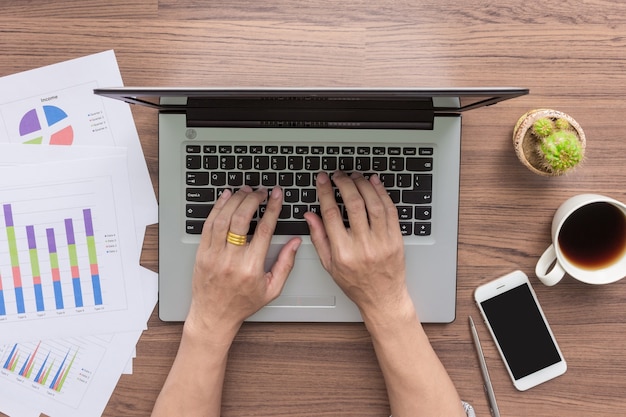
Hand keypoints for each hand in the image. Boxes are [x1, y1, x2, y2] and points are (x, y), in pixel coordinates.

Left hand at [186, 186, 301, 339]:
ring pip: (223, 218)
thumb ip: (285, 264)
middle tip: (261, 192)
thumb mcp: (272, 289)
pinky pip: (208, 224)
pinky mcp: (201, 253)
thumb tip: (295, 242)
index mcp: (251, 267)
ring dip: (235, 200)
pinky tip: (226, 197)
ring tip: (245, 191)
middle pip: (242, 218)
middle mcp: (231, 259)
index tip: (277, 195)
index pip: (265, 230)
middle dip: (253, 199)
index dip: (272, 208)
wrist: (214, 315)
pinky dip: (217, 208)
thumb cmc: (243, 303)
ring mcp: (213, 255)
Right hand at [304, 171, 412, 321]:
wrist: (383, 297)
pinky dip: (382, 193)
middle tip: (338, 175)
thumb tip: (309, 215)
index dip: (325, 192)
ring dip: (363, 184)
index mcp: (343, 252)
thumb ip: (318, 237)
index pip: (331, 214)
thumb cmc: (355, 283)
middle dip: (344, 183)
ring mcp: (382, 241)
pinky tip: (374, 183)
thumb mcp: (329, 264)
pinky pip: (390, 210)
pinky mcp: (396, 239)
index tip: (323, 180)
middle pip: (354, 204)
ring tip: (355, 175)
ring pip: (374, 204)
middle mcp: (363, 245)